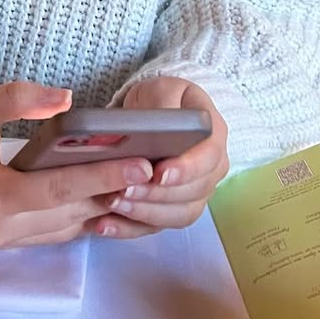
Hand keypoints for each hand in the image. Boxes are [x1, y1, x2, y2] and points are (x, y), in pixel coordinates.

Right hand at [0, 81, 153, 246]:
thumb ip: (17, 99)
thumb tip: (66, 98)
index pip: (60, 190)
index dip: (103, 177)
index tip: (142, 164)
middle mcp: (0, 230)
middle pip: (71, 213)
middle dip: (114, 191)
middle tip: (156, 167)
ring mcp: (1, 240)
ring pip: (66, 227)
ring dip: (102, 205)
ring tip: (141, 180)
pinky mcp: (3, 240)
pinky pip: (53, 231)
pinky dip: (81, 214)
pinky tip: (108, 194)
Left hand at [93, 77, 228, 239]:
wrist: (156, 112)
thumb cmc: (162, 99)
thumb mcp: (163, 90)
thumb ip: (164, 106)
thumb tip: (161, 126)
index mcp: (215, 136)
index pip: (208, 158)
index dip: (186, 169)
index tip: (159, 173)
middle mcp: (211, 170)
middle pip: (192, 192)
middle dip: (156, 194)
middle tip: (124, 189)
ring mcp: (194, 193)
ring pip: (176, 215)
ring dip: (143, 213)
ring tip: (111, 203)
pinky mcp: (173, 209)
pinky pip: (157, 226)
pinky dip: (130, 228)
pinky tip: (105, 224)